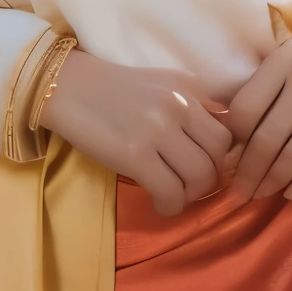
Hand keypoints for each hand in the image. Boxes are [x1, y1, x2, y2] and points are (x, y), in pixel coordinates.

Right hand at [38, 50, 232, 216]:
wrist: (64, 87)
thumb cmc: (109, 89)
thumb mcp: (160, 86)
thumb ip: (189, 107)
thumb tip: (217, 146)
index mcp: (188, 87)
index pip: (227, 129)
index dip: (222, 157)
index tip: (207, 167)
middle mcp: (179, 105)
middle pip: (219, 155)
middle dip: (210, 178)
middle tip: (190, 185)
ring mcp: (158, 129)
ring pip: (200, 176)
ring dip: (191, 194)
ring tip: (175, 195)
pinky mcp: (135, 154)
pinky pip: (170, 191)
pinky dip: (171, 205)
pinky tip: (161, 204)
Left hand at [227, 25, 291, 202]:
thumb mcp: (279, 64)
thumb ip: (257, 94)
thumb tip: (229, 146)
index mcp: (282, 60)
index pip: (247, 108)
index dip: (234, 139)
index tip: (227, 156)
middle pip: (270, 135)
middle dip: (250, 170)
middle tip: (239, 191)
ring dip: (274, 180)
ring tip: (259, 193)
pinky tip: (290, 193)